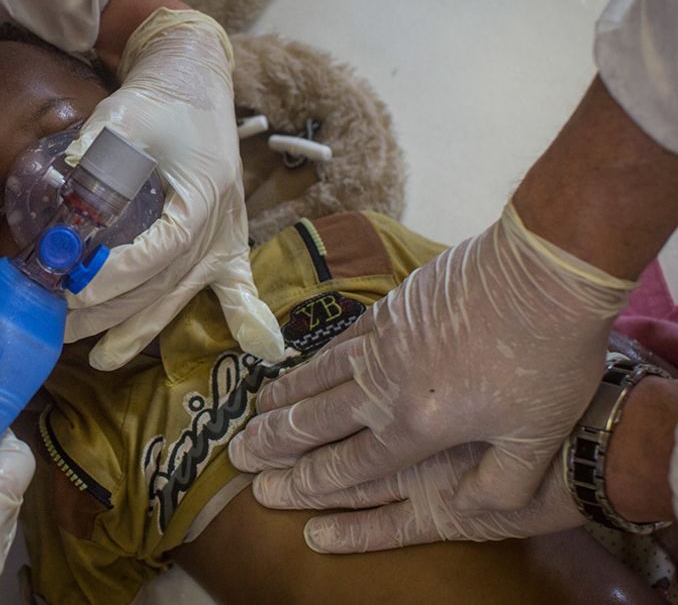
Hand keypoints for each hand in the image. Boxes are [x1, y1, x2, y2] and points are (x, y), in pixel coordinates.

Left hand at [63, 8, 284, 369]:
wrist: (196, 81)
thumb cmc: (161, 97)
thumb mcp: (123, 114)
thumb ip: (95, 148)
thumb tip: (62, 180)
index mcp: (201, 194)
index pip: (158, 251)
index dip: (115, 277)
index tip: (73, 288)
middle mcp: (221, 222)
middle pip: (165, 283)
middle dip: (111, 311)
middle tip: (62, 326)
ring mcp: (228, 234)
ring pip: (185, 293)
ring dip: (143, 326)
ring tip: (102, 357)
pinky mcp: (229, 237)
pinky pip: (238, 285)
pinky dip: (245, 316)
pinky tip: (261, 347)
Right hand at [229, 203, 633, 548]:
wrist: (540, 274)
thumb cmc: (547, 359)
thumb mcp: (536, 439)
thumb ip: (501, 484)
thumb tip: (472, 509)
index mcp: (417, 426)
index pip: (348, 464)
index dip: (305, 482)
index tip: (266, 490)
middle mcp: (384, 387)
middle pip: (315, 421)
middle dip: (273, 442)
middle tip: (237, 453)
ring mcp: (381, 343)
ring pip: (318, 378)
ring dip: (283, 399)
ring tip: (253, 412)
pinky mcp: (389, 309)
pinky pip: (337, 344)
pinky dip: (312, 361)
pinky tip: (301, 366)